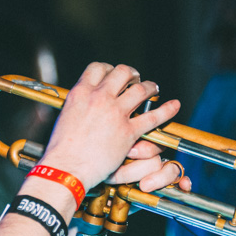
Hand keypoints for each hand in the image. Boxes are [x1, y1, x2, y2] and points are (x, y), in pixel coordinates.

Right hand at [38, 62, 180, 190]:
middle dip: (132, 73)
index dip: (108, 69)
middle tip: (135, 79)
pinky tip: (174, 105)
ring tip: (154, 88)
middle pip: (122, 72)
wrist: (66, 167)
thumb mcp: (64, 117)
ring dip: (150, 86)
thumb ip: (77, 106)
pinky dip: (167, 110)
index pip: (97, 68)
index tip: (113, 74)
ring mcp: (115, 113)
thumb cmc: (61, 149)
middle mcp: (99, 97)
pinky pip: (153, 116)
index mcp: (80, 93)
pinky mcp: (128, 131)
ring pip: (140, 89)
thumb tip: (82, 104)